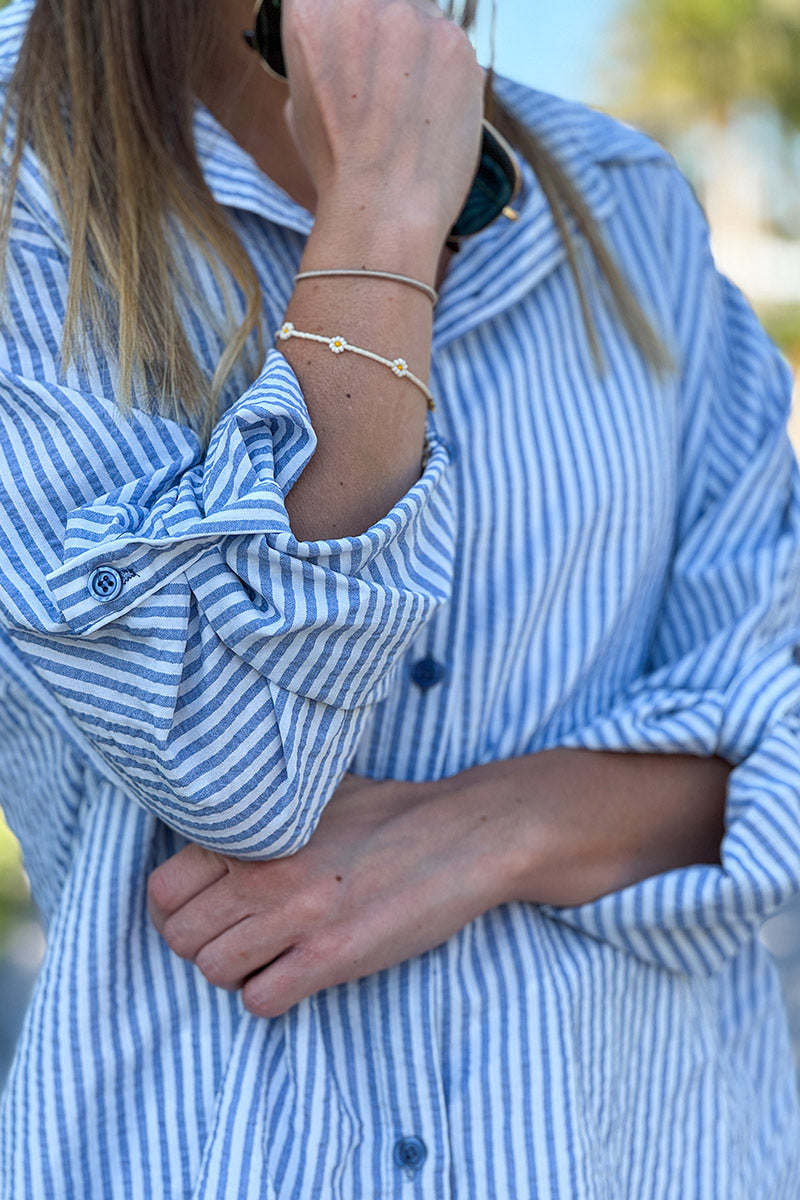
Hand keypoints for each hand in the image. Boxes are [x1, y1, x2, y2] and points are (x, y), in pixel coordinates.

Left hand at [147, 773, 503, 1017]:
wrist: (463, 835)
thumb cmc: (390, 812)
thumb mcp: (314, 793)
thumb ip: (260, 813)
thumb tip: (215, 827)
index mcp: (254, 831)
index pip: (163, 891)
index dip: (179, 911)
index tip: (209, 913)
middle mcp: (264, 872)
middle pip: (182, 938)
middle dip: (206, 945)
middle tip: (243, 938)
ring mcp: (296, 915)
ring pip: (214, 971)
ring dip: (238, 973)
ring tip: (273, 956)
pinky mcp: (331, 955)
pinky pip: (260, 1000)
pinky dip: (270, 995)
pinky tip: (299, 974)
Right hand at [281, 0, 484, 239]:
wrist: (383, 212)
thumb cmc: (337, 171)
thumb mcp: (299, 106)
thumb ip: (321, 59)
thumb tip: (344, 51)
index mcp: (310, 11)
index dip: (346, 24)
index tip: (357, 50)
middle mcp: (360, 1)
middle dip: (383, 33)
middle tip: (386, 80)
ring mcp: (413, 19)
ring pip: (420, 15)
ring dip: (416, 49)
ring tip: (408, 105)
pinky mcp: (457, 44)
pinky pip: (451, 46)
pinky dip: (446, 75)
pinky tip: (432, 114)